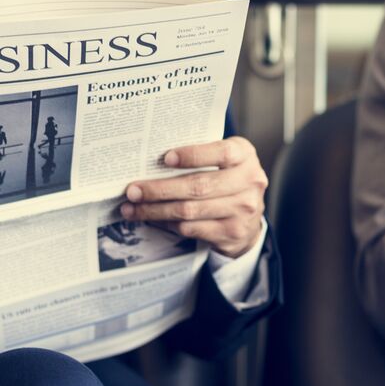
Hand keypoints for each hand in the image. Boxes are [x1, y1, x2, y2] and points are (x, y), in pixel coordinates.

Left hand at [120, 137, 267, 257]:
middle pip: (199, 186)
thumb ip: (202, 155)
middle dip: (160, 189)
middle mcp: (249, 182)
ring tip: (133, 208)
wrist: (250, 219)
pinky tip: (154, 218)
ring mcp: (242, 210)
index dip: (193, 155)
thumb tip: (152, 160)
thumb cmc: (228, 180)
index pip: (221, 153)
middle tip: (133, 190)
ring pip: (190, 210)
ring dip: (156, 210)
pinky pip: (191, 228)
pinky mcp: (231, 232)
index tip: (166, 158)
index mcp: (245, 156)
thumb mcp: (225, 161)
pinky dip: (168, 223)